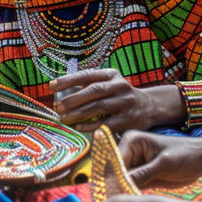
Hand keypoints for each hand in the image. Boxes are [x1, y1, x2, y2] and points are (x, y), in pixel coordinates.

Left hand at [50, 69, 177, 134]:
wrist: (150, 106)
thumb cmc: (120, 95)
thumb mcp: (109, 84)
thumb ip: (89, 87)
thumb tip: (61, 95)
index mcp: (111, 74)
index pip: (87, 75)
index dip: (68, 80)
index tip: (51, 86)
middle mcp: (120, 86)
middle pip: (93, 91)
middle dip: (72, 100)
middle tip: (57, 107)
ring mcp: (126, 102)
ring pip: (99, 107)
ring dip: (79, 113)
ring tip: (64, 118)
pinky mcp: (129, 119)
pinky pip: (107, 123)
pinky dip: (91, 125)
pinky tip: (78, 127)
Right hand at [119, 130, 201, 186]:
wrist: (201, 160)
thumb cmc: (185, 155)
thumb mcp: (164, 164)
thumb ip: (142, 174)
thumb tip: (120, 184)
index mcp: (131, 141)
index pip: (114, 161)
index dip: (113, 178)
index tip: (115, 194)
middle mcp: (129, 152)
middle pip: (114, 172)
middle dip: (115, 186)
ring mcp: (134, 165)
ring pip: (120, 182)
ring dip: (122, 192)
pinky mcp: (140, 177)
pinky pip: (129, 187)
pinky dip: (130, 195)